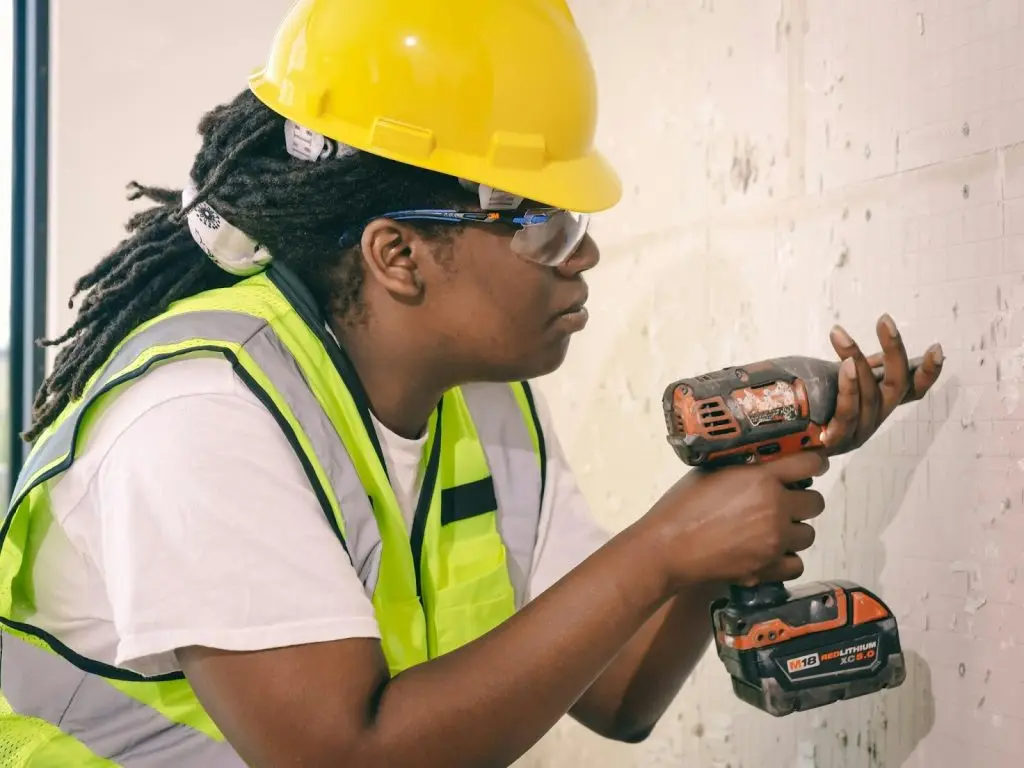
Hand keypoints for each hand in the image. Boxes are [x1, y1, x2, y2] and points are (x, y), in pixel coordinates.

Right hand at [643, 451, 828, 589]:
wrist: (667, 547)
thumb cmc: (681, 506)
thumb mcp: (713, 472)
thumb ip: (746, 469)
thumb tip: (764, 466)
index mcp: (762, 479)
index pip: (811, 463)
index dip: (815, 462)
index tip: (812, 465)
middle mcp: (776, 509)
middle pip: (815, 502)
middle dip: (802, 500)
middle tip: (784, 501)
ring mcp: (774, 542)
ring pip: (808, 534)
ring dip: (794, 530)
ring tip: (772, 529)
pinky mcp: (768, 568)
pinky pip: (796, 564)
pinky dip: (786, 559)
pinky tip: (769, 552)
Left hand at [822, 314, 943, 454]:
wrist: (784, 440)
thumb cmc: (814, 403)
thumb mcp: (841, 379)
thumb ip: (863, 364)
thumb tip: (881, 335)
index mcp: (880, 403)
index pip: (913, 390)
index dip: (928, 373)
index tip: (937, 348)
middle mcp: (876, 418)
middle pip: (897, 386)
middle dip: (894, 351)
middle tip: (885, 321)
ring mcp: (858, 432)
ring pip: (869, 396)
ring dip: (859, 364)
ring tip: (844, 338)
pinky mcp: (836, 442)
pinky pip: (846, 415)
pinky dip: (848, 389)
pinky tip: (844, 368)